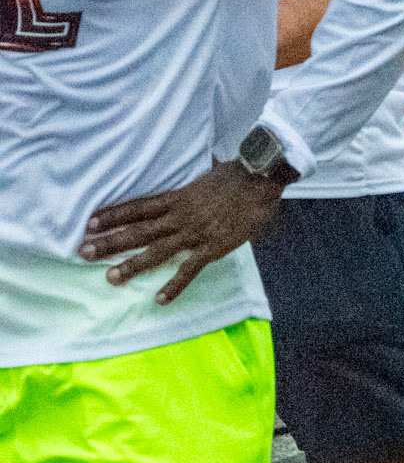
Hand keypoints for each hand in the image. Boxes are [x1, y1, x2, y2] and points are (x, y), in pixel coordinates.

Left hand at [80, 160, 290, 304]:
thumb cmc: (238, 174)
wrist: (260, 180)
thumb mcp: (210, 170)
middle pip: (138, 230)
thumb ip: (200, 174)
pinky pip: (189, 270)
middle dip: (109, 241)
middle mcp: (179, 216)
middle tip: (84, 251)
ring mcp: (194, 233)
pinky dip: (174, 286)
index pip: (137, 207)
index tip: (90, 223)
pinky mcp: (211, 248)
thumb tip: (205, 163)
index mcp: (177, 198)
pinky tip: (159, 300)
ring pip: (156, 251)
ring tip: (111, 278)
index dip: (113, 215)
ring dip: (132, 265)